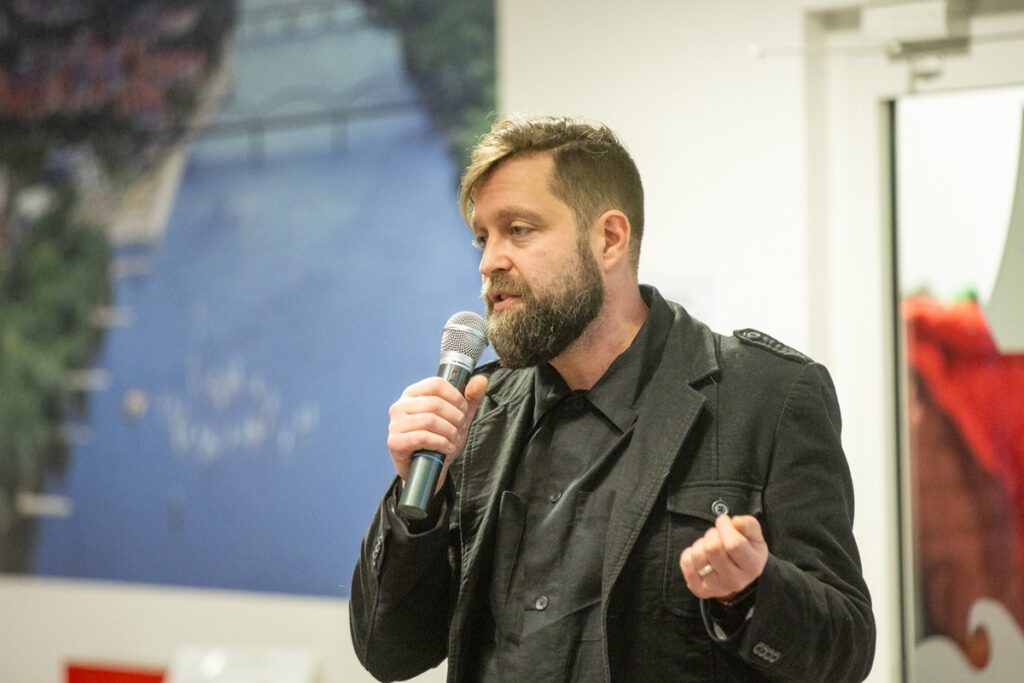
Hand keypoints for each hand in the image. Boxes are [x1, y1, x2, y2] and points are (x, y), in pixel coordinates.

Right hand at [386, 374, 488, 489]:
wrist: (429, 470)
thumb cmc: (441, 438)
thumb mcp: (458, 417)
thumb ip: (470, 398)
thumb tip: (481, 380)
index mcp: (413, 393)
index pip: (436, 384)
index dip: (455, 396)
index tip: (463, 410)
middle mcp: (400, 406)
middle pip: (435, 403)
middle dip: (455, 418)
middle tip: (460, 429)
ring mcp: (395, 424)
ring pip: (430, 420)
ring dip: (449, 432)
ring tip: (454, 440)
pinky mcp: (395, 442)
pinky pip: (422, 437)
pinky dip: (441, 443)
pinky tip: (446, 448)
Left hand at [679, 514, 767, 600]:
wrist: (739, 575)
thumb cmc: (746, 551)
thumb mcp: (755, 536)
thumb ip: (748, 524)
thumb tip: (734, 522)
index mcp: (752, 566)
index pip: (734, 544)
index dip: (725, 527)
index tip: (724, 521)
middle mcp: (736, 580)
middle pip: (713, 548)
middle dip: (712, 534)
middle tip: (716, 534)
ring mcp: (717, 587)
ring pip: (698, 556)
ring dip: (701, 543)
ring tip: (708, 544)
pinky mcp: (701, 590)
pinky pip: (686, 564)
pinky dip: (689, 553)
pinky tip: (700, 553)